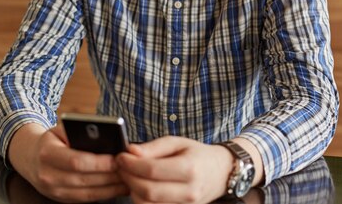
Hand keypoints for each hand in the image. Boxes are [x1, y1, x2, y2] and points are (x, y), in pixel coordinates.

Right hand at [7, 123, 128, 202]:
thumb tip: (105, 135)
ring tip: (128, 179)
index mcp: (47, 153)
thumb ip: (78, 132)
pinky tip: (118, 188)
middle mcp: (48, 175)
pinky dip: (104, 194)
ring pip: (87, 193)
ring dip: (110, 188)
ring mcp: (53, 191)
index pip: (76, 161)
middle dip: (109, 175)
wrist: (30, 158)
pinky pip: (86, 200)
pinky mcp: (61, 199)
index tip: (117, 158)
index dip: (99, 162)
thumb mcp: (60, 130)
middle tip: (129, 169)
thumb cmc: (52, 140)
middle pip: (84, 179)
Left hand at [116, 136, 233, 203]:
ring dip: (132, 191)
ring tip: (130, 176)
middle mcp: (189, 192)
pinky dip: (142, 200)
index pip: (152, 170)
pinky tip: (140, 187)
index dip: (131, 164)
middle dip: (128, 178)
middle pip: (147, 191)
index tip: (121, 157)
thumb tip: (131, 151)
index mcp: (189, 169)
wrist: (220, 173)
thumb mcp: (177, 142)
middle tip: (121, 166)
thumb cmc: (197, 155)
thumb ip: (153, 147)